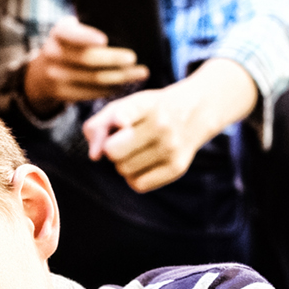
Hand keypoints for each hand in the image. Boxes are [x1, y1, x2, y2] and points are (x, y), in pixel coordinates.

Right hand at [22, 16, 148, 112]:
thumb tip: (128, 25)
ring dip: (120, 77)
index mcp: (59, 32)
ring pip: (94, 79)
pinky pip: (91, 93)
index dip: (87, 37)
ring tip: (139, 73)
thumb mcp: (73, 31)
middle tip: (134, 58)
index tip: (104, 40)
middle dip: (114, 59)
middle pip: (88, 59)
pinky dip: (110, 89)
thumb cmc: (72, 45)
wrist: (43, 71)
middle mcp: (52, 53)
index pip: (72, 34)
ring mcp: (54, 75)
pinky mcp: (61, 93)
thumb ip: (91, 27)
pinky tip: (124, 84)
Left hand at [80, 60, 255, 192]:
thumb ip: (98, 126)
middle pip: (113, 152)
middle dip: (112, 149)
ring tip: (138, 150)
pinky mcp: (177, 168)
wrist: (194, 112)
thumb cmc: (148, 111)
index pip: (127, 114)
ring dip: (123, 163)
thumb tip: (94, 156)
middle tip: (124, 141)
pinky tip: (145, 163)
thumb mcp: (124, 106)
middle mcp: (161, 125)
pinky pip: (138, 184)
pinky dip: (135, 177)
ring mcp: (172, 148)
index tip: (121, 121)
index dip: (119, 119)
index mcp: (145, 104)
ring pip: (124, 170)